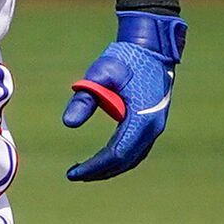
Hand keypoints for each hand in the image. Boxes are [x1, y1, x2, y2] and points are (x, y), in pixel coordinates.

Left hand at [62, 12, 186, 181]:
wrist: (151, 48)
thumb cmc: (124, 59)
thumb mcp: (100, 74)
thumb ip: (84, 98)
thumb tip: (68, 124)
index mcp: (142, 118)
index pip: (116, 154)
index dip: (95, 166)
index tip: (74, 173)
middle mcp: (152, 126)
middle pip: (126, 160)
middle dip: (100, 171)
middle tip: (75, 175)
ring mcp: (155, 125)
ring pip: (133, 157)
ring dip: (111, 167)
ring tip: (86, 171)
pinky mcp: (152, 122)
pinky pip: (136, 148)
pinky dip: (120, 157)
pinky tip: (103, 159)